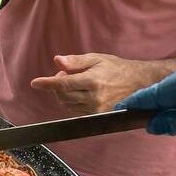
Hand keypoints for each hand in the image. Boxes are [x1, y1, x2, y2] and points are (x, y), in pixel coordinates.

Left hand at [31, 53, 166, 114]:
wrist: (140, 83)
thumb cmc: (117, 68)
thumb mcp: (97, 59)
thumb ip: (75, 61)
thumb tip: (57, 61)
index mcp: (93, 81)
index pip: (63, 84)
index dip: (47, 84)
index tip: (35, 83)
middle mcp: (94, 98)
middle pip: (62, 95)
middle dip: (56, 85)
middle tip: (64, 74)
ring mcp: (97, 109)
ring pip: (67, 104)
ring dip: (64, 93)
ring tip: (75, 82)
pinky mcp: (98, 116)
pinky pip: (76, 110)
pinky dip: (72, 101)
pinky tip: (80, 92)